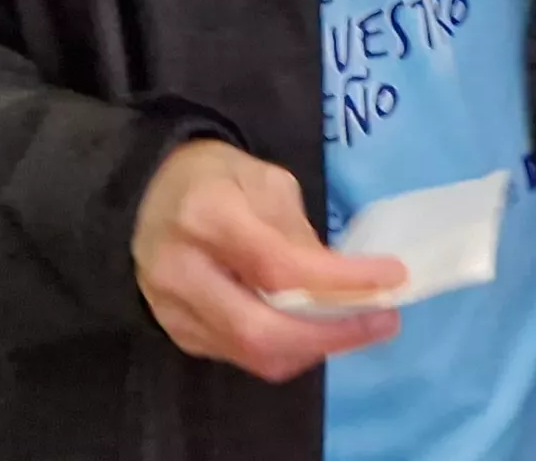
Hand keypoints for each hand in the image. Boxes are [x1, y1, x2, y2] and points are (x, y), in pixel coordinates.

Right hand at [130, 139, 404, 381]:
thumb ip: (300, 233)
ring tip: (358, 325)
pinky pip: (242, 356)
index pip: (279, 267)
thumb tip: (341, 283)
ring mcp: (174, 311)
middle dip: (333, 335)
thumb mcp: (264, 180)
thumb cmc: (213, 179)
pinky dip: (289, 348)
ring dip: (316, 347)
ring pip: (255, 354)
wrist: (143, 196)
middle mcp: (182, 272)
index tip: (392, 277)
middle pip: (263, 331)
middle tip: (383, 320)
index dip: (340, 282)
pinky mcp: (179, 334)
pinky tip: (315, 327)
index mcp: (206, 217)